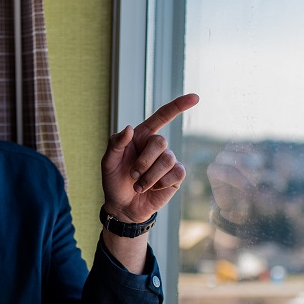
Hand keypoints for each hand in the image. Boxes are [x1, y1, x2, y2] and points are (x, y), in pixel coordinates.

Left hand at [101, 93, 198, 223]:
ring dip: (149, 176)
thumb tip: (129, 128)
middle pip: (161, 142)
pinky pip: (176, 173)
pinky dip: (161, 183)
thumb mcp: (108, 162)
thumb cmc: (114, 181)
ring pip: (167, 160)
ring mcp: (169, 160)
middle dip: (144, 162)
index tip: (195, 97)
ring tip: (139, 186)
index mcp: (142, 136)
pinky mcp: (176, 176)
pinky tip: (153, 188)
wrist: (123, 206)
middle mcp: (157, 146)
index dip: (179, 105)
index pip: (162, 116)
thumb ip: (115, 143)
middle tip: (132, 175)